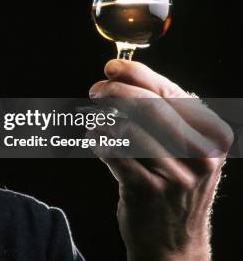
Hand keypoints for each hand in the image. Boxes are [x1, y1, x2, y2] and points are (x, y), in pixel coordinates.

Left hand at [89, 60, 232, 260]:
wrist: (173, 241)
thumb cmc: (173, 181)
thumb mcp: (184, 147)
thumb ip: (160, 110)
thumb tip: (118, 74)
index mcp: (213, 135)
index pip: (170, 92)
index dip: (136, 74)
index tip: (110, 68)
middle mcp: (201, 154)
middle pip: (148, 106)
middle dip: (115, 92)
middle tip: (95, 91)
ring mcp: (175, 175)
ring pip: (128, 127)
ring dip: (104, 118)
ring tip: (97, 121)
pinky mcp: (145, 191)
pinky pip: (112, 151)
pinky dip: (98, 140)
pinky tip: (96, 139)